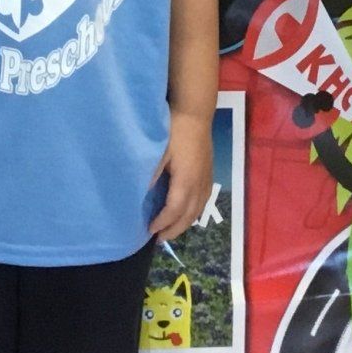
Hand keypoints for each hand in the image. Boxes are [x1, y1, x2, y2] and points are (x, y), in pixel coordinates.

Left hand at [150, 111, 213, 241]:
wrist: (194, 113)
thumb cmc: (174, 130)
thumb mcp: (159, 151)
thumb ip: (152, 173)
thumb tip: (142, 194)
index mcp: (186, 181)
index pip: (174, 210)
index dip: (162, 223)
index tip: (149, 230)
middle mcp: (199, 184)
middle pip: (189, 215)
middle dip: (174, 229)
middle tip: (159, 239)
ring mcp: (206, 178)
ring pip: (199, 209)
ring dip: (185, 223)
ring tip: (171, 229)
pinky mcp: (209, 172)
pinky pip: (204, 200)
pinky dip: (194, 212)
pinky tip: (187, 212)